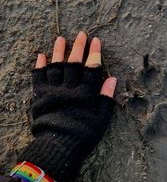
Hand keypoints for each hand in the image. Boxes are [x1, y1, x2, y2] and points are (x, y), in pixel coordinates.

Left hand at [19, 32, 116, 181]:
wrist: (58, 147)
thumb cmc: (82, 135)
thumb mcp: (101, 120)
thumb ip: (106, 98)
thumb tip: (113, 79)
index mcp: (85, 93)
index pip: (91, 68)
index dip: (94, 53)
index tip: (96, 41)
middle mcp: (69, 88)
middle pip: (74, 63)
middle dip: (78, 47)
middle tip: (81, 34)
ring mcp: (53, 91)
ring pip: (56, 66)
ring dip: (58, 51)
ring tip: (61, 38)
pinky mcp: (40, 96)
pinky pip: (39, 78)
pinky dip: (39, 66)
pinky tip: (41, 56)